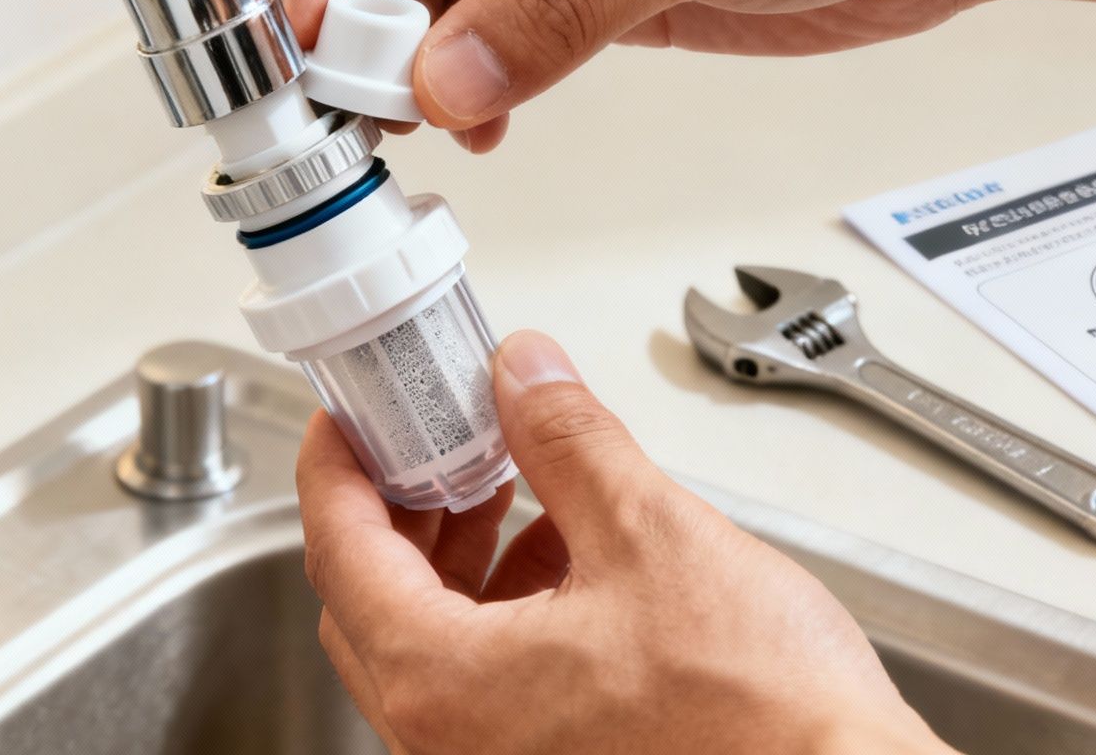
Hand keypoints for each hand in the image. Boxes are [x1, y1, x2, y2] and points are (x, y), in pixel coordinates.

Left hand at [296, 329, 955, 754]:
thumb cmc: (760, 717)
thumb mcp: (650, 534)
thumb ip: (567, 442)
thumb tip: (522, 377)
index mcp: (446, 684)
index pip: (337, 550)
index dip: (336, 465)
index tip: (347, 416)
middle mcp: (447, 744)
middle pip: (370, 600)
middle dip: (399, 506)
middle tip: (431, 438)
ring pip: (427, 645)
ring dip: (453, 556)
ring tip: (507, 485)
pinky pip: (481, 686)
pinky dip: (499, 611)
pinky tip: (564, 558)